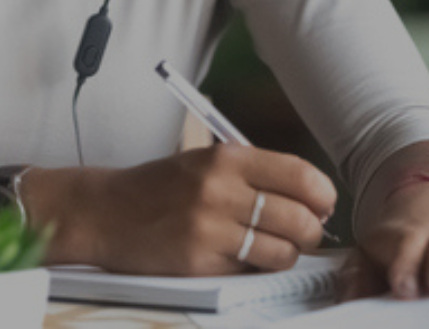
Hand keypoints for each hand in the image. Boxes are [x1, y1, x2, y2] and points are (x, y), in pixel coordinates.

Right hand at [94, 144, 336, 276]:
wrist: (106, 211)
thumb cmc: (160, 187)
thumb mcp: (204, 162)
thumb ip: (253, 175)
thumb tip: (311, 199)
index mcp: (226, 157)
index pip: (301, 175)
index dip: (322, 195)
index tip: (320, 203)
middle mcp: (220, 189)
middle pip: (300, 219)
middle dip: (310, 231)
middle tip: (299, 232)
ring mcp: (210, 228)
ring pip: (283, 252)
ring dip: (284, 254)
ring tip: (267, 247)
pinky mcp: (200, 262)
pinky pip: (251, 272)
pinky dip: (254, 269)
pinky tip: (237, 257)